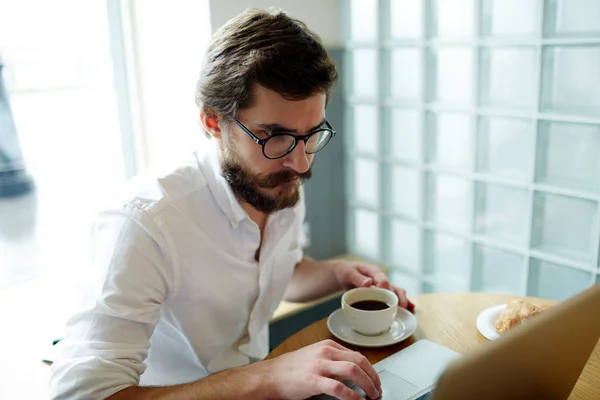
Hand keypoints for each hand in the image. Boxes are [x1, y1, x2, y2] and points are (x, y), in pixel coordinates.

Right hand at [262, 339, 381, 399]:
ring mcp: (320, 365)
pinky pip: (339, 388)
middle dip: (373, 377)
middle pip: (360, 361)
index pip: (357, 355)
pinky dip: (352, 396)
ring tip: (372, 395)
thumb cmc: (291, 368)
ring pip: (353, 371)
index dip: (370, 369)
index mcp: (328, 345)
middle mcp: (326, 352)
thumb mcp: (314, 355)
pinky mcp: (313, 380)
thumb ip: (333, 358)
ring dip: (367, 384)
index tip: (375, 380)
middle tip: (378, 389)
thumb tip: (354, 368)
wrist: (270, 376)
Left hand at [330, 260, 414, 310]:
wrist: (344, 275)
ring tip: (407, 309)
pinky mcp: (382, 295)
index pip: (381, 278)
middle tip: (401, 305)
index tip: (383, 290)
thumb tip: (368, 283)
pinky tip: (410, 309)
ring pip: (397, 293)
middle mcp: (381, 280)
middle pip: (394, 287)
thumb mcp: (348, 274)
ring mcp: (383, 288)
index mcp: (373, 272)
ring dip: (404, 300)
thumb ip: (357, 278)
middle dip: (399, 296)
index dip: (384, 284)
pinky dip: (403, 303)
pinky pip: (394, 299)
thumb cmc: (346, 272)